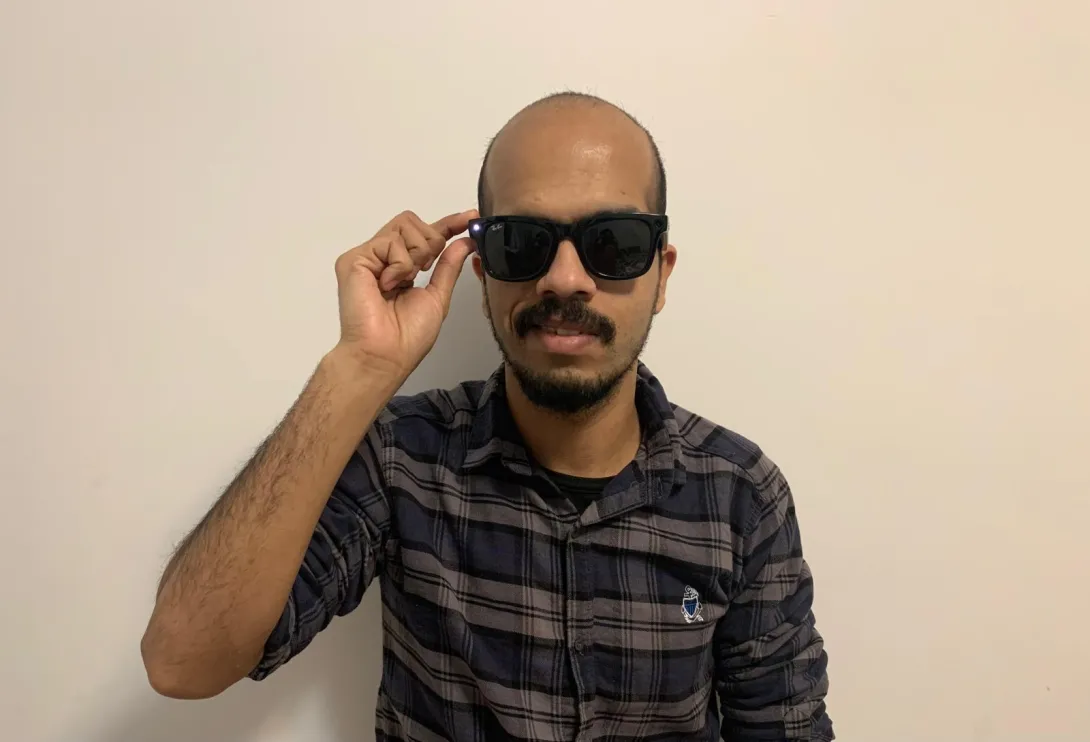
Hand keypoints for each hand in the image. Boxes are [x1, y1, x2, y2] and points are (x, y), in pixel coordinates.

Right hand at [332, 209, 477, 378]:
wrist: (385, 354)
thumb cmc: (408, 336)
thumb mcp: (438, 296)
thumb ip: (449, 266)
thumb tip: (465, 241)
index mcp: (401, 267)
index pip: (425, 235)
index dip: (449, 224)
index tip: (471, 217)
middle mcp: (382, 258)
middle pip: (412, 222)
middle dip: (430, 243)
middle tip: (424, 270)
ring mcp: (367, 257)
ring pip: (403, 227)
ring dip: (415, 256)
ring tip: (402, 283)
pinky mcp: (353, 259)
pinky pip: (388, 243)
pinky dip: (399, 266)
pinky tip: (388, 286)